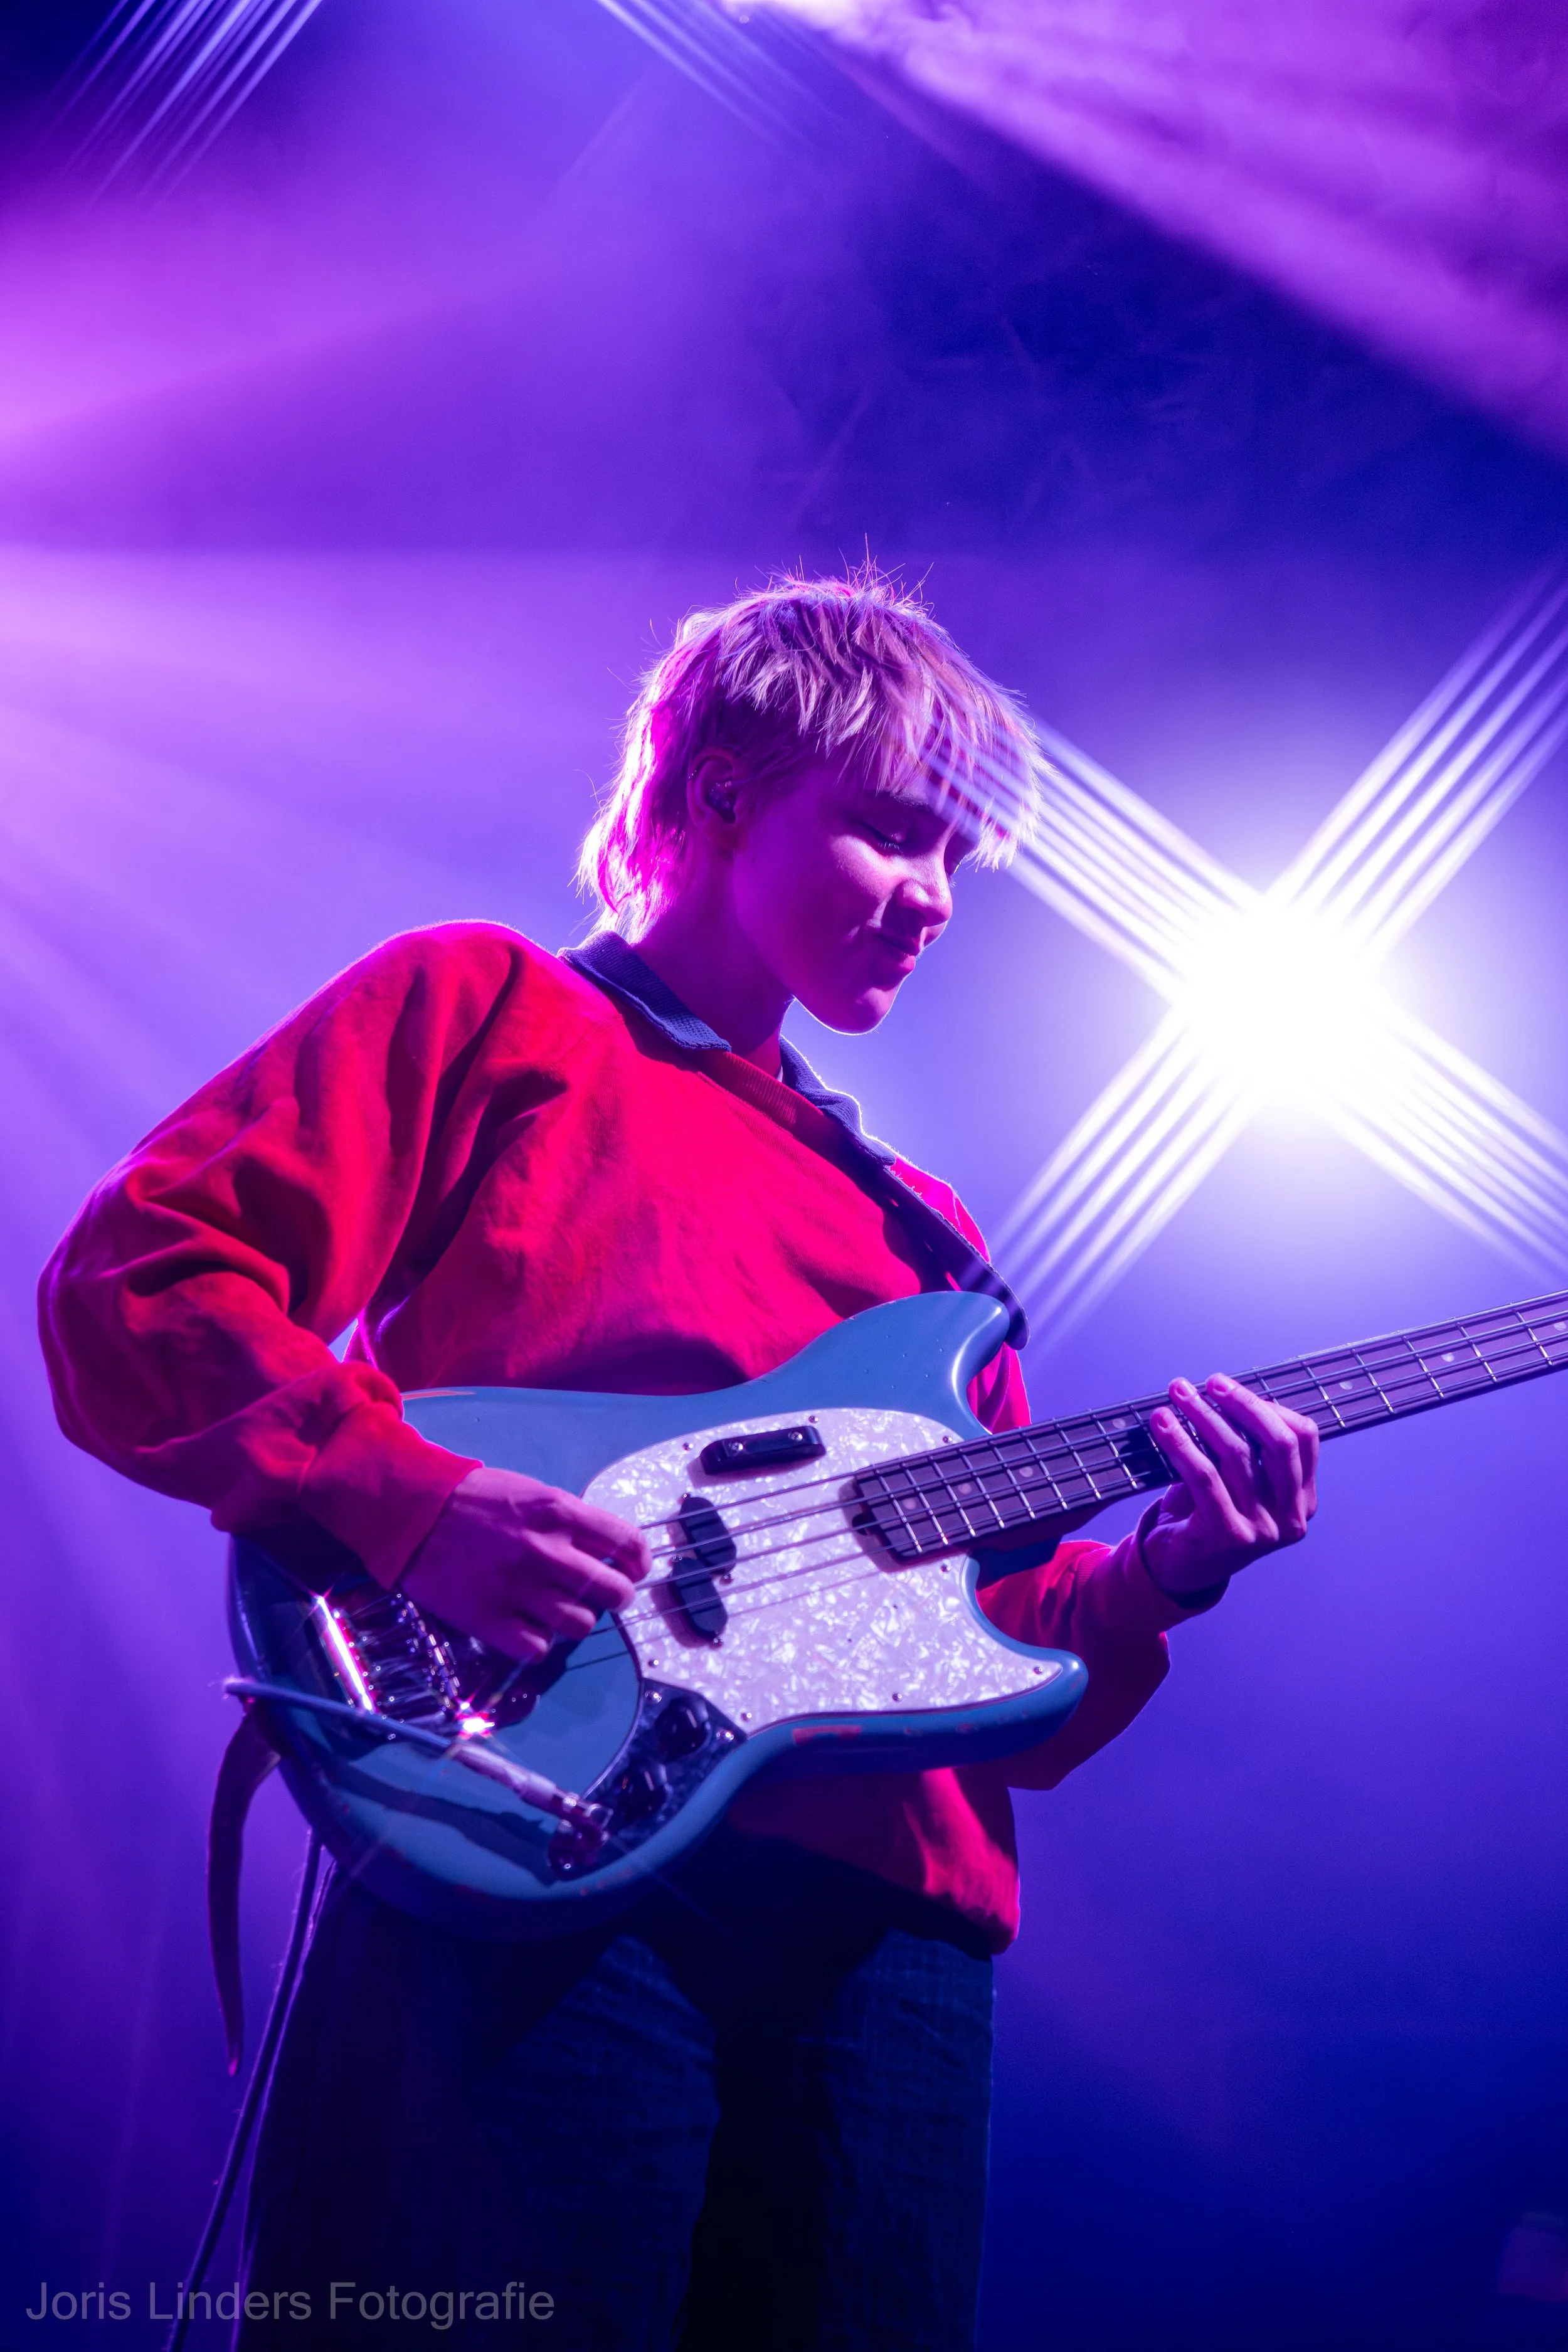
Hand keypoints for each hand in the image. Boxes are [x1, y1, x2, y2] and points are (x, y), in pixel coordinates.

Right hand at [399, 1466, 651, 1660]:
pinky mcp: (489, 1619)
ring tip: (559, 1611)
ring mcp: (518, 1588)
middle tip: (602, 1597)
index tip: (633, 1571)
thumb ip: (570, 1521)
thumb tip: (605, 1551)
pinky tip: (526, 1627)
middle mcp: (547, 1551)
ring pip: (580, 1625)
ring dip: (575, 1621)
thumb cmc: (476, 1499)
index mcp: (561, 1513)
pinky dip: (537, 1643)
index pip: (628, 1544)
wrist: (414, 1511)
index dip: (639, 1564)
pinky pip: (537, 1649)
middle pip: (614, 1592)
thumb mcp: (532, 1493)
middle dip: (616, 1597)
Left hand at [1139, 1374, 1318, 1599]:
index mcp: (1303, 1500)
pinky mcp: (1229, 1537)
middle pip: (1278, 1444)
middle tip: (1211, 1382)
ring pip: (1237, 1455)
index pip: (1304, 1438)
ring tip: (1179, 1393)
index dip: (1269, 1406)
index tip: (1230, 1388)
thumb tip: (1226, 1392)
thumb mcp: (1237, 1480)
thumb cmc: (1206, 1513)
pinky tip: (1162, 1424)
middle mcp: (1292, 1518)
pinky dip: (1180, 1443)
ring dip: (1203, 1416)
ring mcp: (1265, 1531)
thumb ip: (1246, 1447)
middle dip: (1243, 1404)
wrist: (1178, 1568)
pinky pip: (1204, 1476)